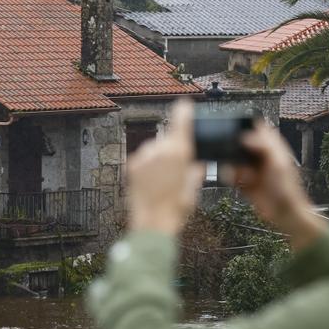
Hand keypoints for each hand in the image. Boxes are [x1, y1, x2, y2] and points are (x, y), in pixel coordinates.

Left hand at [126, 98, 205, 236]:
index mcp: (179, 150)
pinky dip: (149, 164)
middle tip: (178, 169)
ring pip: (155, 148)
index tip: (185, 105)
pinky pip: (144, 158)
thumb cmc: (177, 207)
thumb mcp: (195, 187)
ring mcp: (144, 155)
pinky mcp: (132, 164)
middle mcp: (160, 148)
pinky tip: (152, 181)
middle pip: (168, 138)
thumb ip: (196, 168)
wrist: (152, 223)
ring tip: (164, 180)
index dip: (184, 110)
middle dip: (173, 147)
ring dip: (160, 157)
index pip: (181, 119)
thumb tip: (196, 161)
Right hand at [230, 123, 325, 250]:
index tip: (238, 133)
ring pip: (233, 159)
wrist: (283, 213)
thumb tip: (246, 136)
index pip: (258, 128)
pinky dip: (230, 177)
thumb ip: (264, 146)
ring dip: (233, 166)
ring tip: (241, 174)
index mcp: (273, 147)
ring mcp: (252, 168)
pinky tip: (236, 181)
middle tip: (236, 156)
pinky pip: (231, 175)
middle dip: (235, 149)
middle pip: (241, 143)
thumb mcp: (278, 163)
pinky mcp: (244, 181)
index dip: (247, 128)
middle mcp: (261, 156)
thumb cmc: (287, 188)